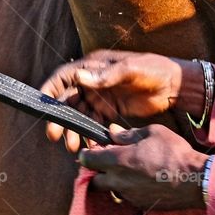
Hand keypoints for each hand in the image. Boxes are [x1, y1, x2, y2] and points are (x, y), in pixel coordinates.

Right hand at [40, 50, 203, 151]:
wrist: (173, 85)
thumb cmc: (152, 69)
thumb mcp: (130, 69)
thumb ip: (106, 75)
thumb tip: (79, 77)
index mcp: (92, 66)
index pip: (64, 77)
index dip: (50, 89)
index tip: (41, 106)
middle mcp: (92, 82)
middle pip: (68, 100)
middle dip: (60, 118)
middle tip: (55, 135)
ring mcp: (100, 97)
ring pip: (79, 115)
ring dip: (74, 130)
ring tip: (74, 147)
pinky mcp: (110, 111)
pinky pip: (94, 124)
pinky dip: (90, 134)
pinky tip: (90, 146)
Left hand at [80, 123, 208, 209]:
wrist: (196, 180)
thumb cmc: (174, 152)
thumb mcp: (151, 133)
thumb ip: (127, 134)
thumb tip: (112, 131)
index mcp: (118, 161)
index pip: (87, 160)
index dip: (87, 153)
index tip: (92, 149)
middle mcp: (119, 181)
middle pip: (95, 180)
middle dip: (97, 171)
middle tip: (108, 160)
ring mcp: (130, 196)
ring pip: (111, 190)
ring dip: (113, 180)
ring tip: (127, 169)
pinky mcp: (141, 205)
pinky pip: (126, 197)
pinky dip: (128, 188)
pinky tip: (141, 179)